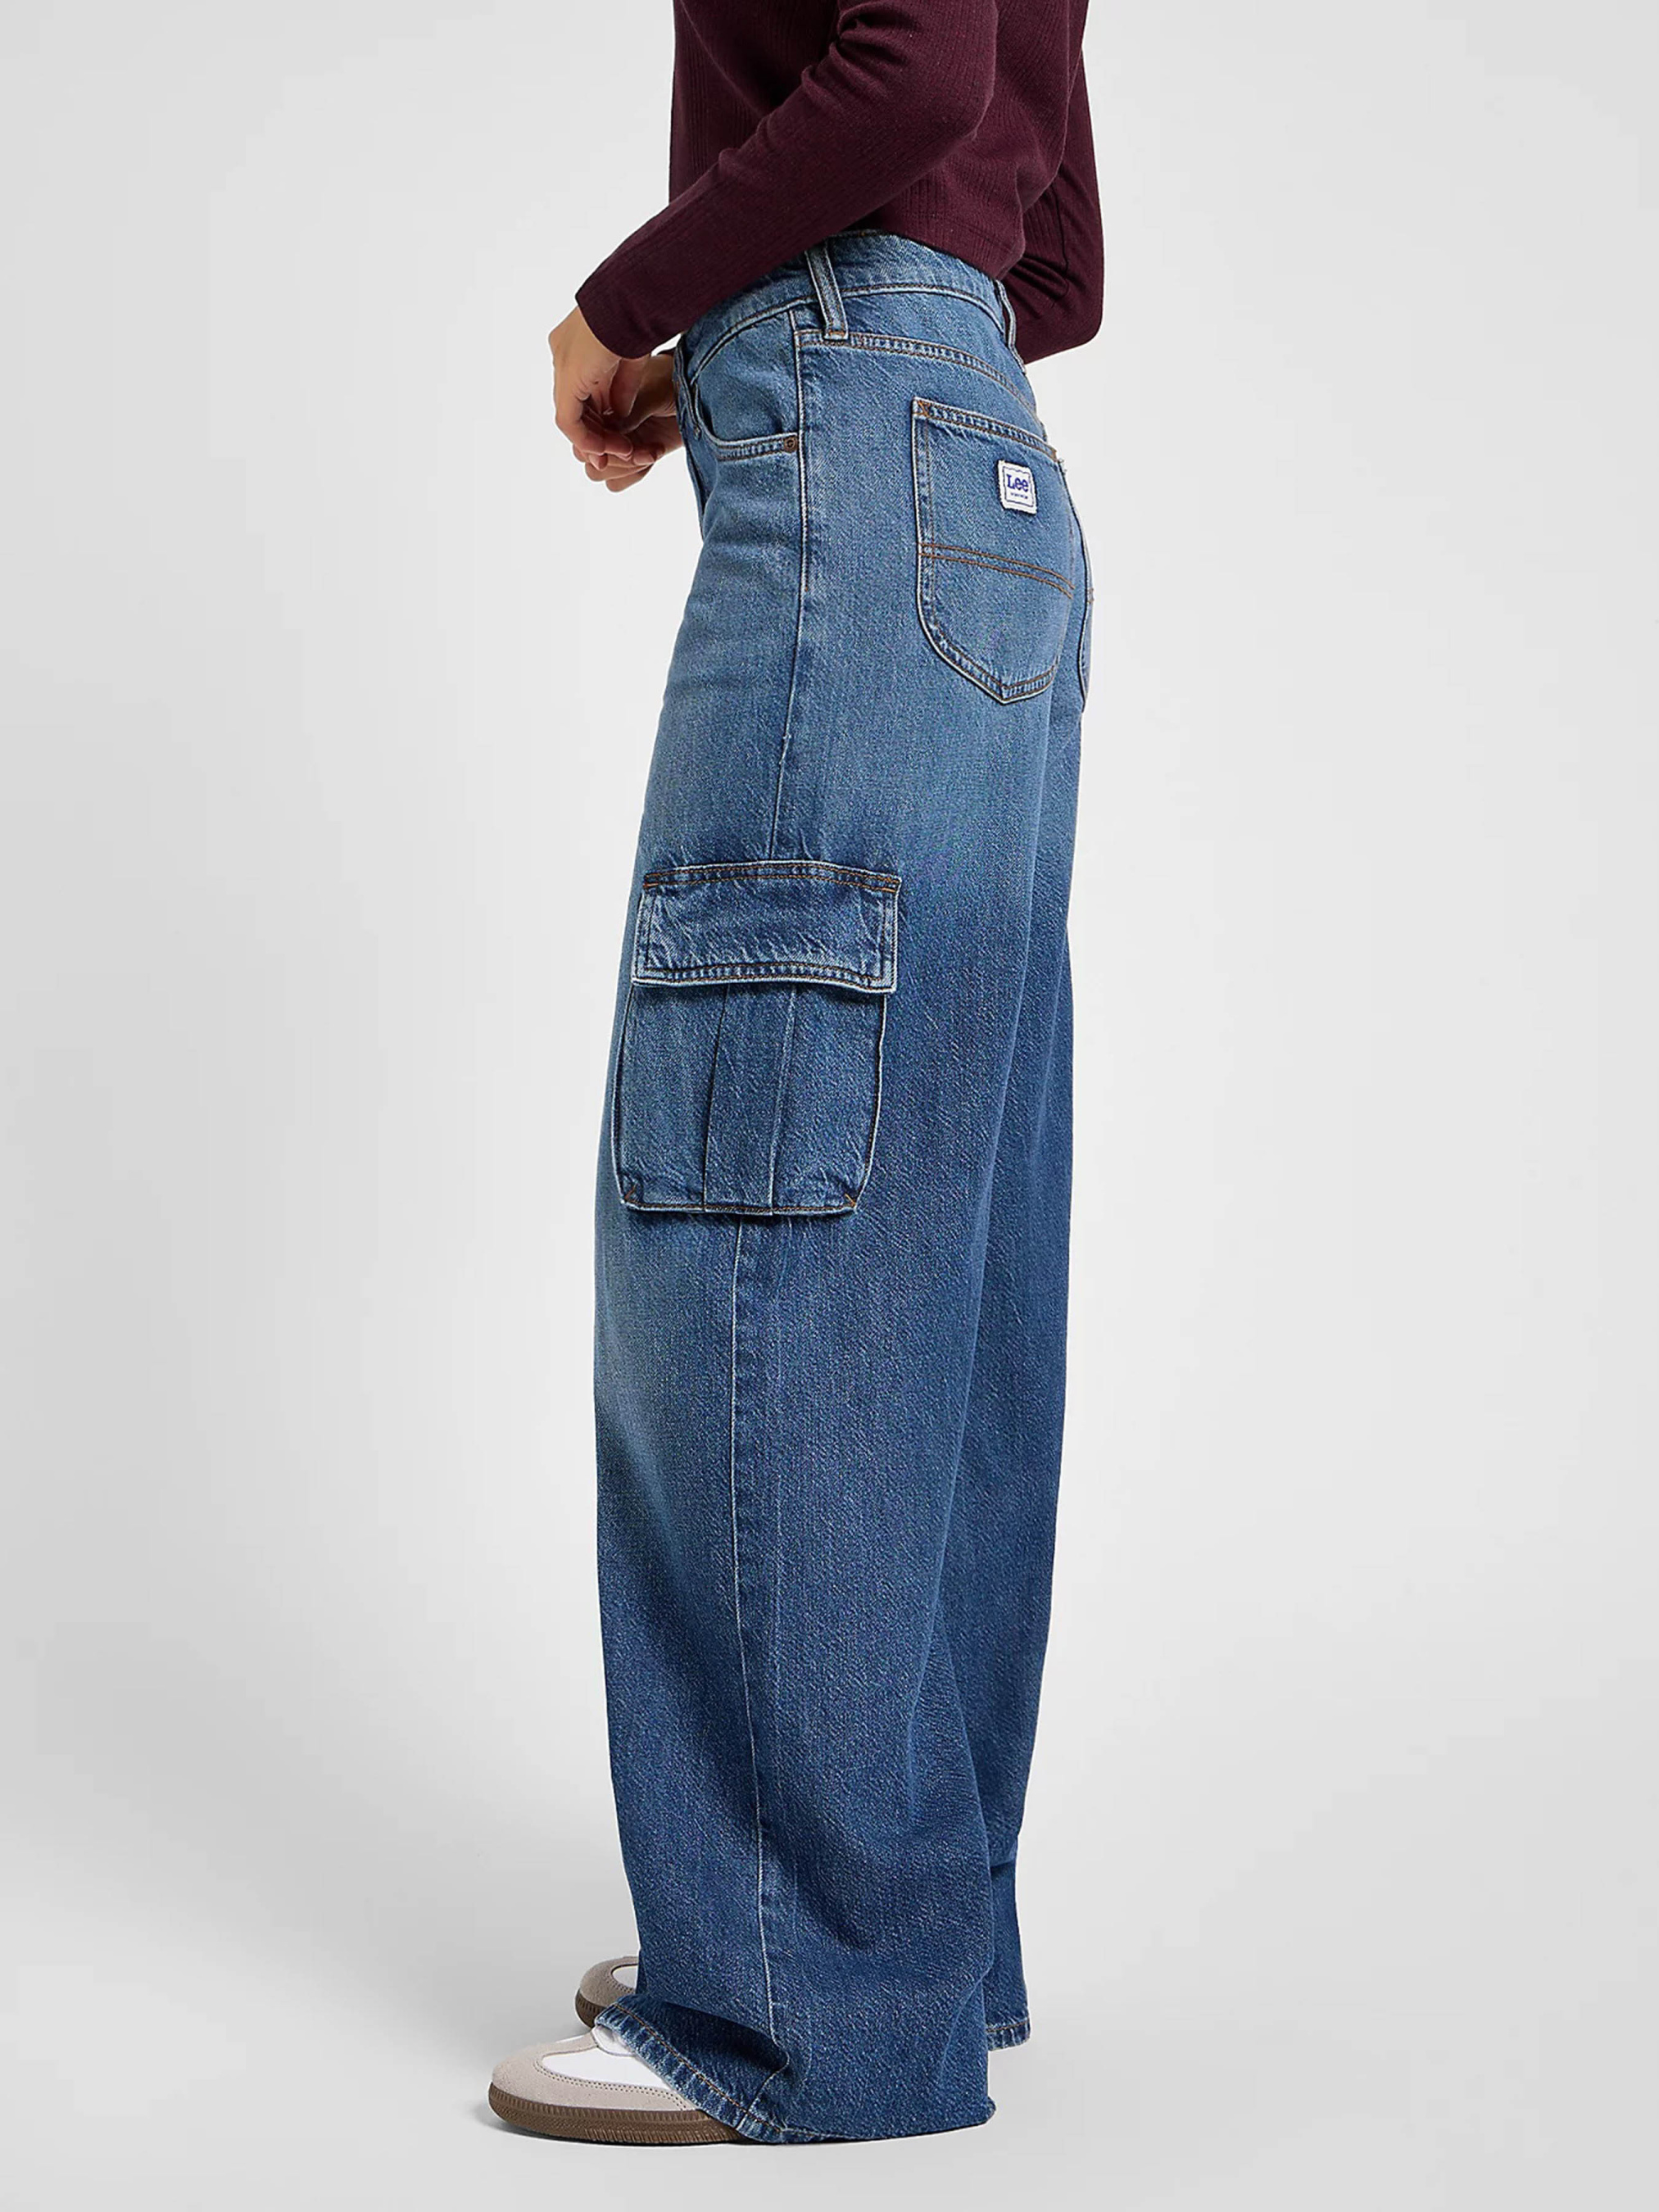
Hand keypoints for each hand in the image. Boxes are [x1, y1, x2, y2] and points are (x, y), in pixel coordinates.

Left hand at [549, 309, 681, 492]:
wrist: (633, 298)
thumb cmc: (638, 317)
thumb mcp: (632, 361)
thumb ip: (623, 388)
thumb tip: (618, 413)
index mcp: (576, 343)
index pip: (582, 388)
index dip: (600, 414)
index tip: (620, 431)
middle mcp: (563, 354)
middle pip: (574, 405)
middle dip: (596, 432)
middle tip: (619, 450)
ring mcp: (562, 365)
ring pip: (570, 416)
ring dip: (594, 439)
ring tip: (619, 452)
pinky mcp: (567, 378)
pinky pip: (569, 421)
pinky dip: (586, 439)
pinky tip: (606, 449)